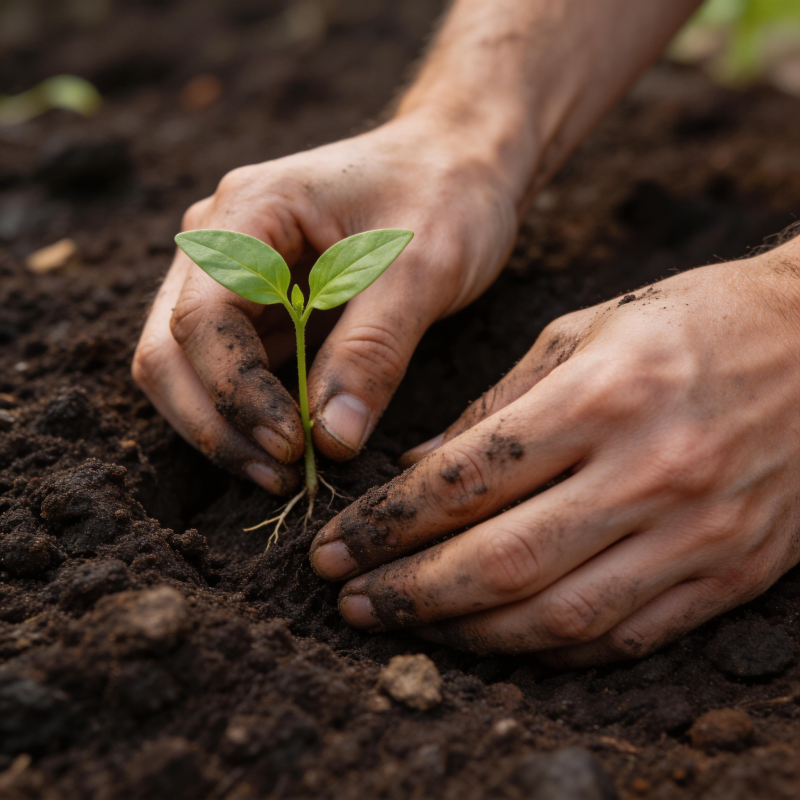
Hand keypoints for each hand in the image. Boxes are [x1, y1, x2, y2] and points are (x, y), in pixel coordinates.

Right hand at [132, 113, 518, 491]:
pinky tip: (293, 446)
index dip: (236, 393)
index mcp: (249, 211)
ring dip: (225, 428)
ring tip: (285, 473)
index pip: (202, 318)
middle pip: (169, 351)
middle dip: (216, 424)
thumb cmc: (446, 195)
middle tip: (280, 478)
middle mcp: (220, 242)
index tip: (295, 447)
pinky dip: (250, 414)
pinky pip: (230, 369)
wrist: (458, 163)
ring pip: (186, 369)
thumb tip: (333, 441)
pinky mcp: (259, 306)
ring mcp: (233, 276)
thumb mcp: (422, 269)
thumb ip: (374, 350)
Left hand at [310, 238, 799, 666]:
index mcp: (604, 396)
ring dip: (466, 632)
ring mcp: (698, 533)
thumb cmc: (692, 320)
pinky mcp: (731, 573)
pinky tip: (495, 639)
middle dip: (409, 590)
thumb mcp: (584, 331)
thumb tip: (419, 469)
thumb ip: (497, 405)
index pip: (468, 479)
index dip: (389, 522)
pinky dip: (548, 648)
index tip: (337, 545)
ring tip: (404, 626)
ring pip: (557, 615)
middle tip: (346, 599)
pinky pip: (624, 636)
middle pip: (502, 560)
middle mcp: (650, 471)